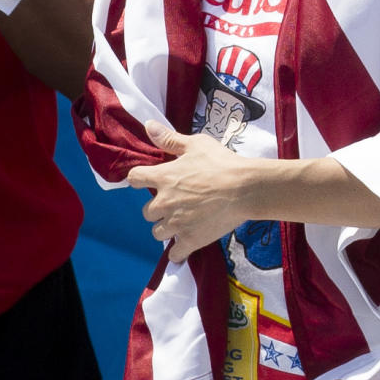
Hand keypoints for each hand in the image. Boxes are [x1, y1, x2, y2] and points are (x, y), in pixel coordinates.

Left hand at [127, 120, 247, 263]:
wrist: (244, 188)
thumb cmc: (221, 162)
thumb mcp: (196, 144)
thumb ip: (169, 138)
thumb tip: (147, 125)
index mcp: (163, 177)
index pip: (135, 178)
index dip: (140, 179)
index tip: (148, 180)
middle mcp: (164, 202)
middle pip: (146, 212)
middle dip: (159, 208)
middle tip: (177, 202)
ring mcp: (176, 224)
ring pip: (157, 232)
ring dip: (167, 227)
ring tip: (184, 221)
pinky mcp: (190, 240)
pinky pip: (174, 254)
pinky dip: (179, 250)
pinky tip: (188, 241)